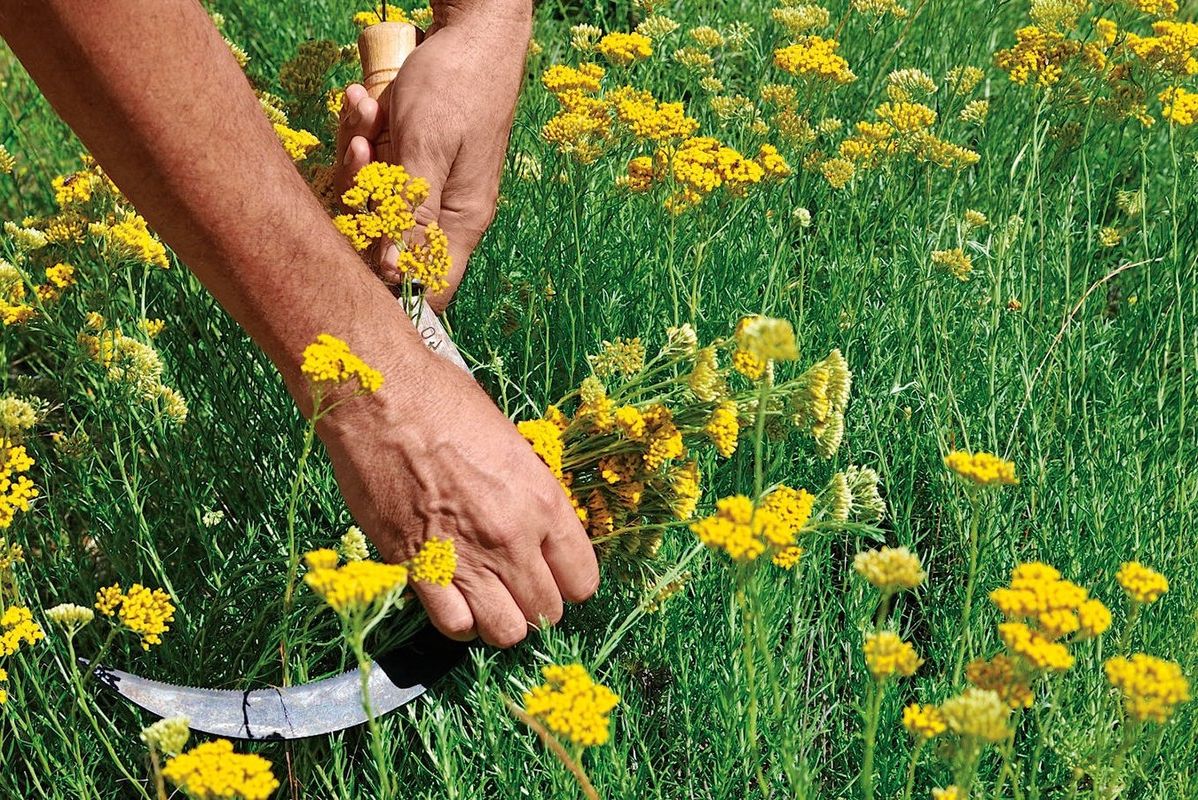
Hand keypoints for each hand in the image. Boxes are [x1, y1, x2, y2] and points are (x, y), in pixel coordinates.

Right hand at [316, 343, 598, 647]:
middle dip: (536, 604)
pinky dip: (457, 621)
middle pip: (546, 612)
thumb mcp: (512, 443)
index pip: (583, 579)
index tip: (553, 572)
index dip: (569, 581)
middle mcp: (512, 538)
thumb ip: (530, 494)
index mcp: (543, 501)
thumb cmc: (444, 403)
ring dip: (499, 620)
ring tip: (487, 597)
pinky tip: (453, 597)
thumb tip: (539, 528)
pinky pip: (453, 626)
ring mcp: (466, 558)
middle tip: (516, 585)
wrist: (380, 400)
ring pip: (504, 632)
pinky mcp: (417, 569)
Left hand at [335, 5, 529, 311]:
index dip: (392, 284)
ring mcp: (427, 184)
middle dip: (362, 197)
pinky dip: (364, 134)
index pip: (430, 286)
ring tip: (368, 110)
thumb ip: (410, 214)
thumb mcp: (426, 148)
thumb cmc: (456, 85)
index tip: (358, 248)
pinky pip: (375, 165)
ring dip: (359, 155)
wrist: (471, 29)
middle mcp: (446, 211)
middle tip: (365, 148)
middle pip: (387, 240)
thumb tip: (398, 277)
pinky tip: (368, 101)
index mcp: (461, 220)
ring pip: (373, 198)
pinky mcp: (412, 159)